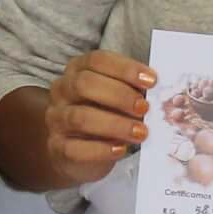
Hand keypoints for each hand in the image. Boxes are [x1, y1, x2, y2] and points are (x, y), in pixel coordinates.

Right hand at [40, 52, 153, 188]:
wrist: (78, 153)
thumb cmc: (104, 116)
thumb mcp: (116, 98)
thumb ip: (132, 91)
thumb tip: (156, 92)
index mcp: (77, 70)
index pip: (97, 60)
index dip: (125, 69)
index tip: (152, 81)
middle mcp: (62, 91)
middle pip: (85, 84)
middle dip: (119, 95)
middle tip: (145, 107)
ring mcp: (56, 119)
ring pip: (80, 117)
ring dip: (116, 124)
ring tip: (141, 132)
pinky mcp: (58, 147)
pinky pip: (76, 148)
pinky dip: (101, 149)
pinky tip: (120, 149)